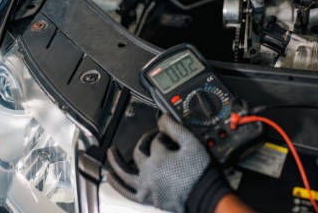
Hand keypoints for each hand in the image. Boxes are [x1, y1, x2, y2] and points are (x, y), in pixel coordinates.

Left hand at [107, 114, 230, 212]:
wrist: (206, 197)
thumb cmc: (201, 174)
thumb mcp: (192, 144)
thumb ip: (175, 128)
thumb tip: (163, 118)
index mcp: (158, 158)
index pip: (155, 140)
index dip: (162, 135)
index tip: (169, 134)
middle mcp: (148, 173)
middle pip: (138, 152)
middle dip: (145, 141)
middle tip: (150, 137)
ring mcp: (147, 188)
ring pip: (124, 175)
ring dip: (115, 162)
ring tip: (110, 153)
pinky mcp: (148, 199)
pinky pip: (127, 193)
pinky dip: (117, 185)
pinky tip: (112, 179)